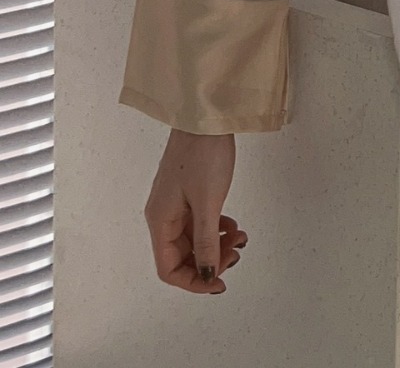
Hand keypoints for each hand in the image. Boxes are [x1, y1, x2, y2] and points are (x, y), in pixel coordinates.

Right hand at [144, 129, 246, 294]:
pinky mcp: (188, 193)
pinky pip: (200, 222)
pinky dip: (216, 228)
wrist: (205, 118)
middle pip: (182, 256)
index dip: (193, 281)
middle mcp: (163, 216)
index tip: (220, 281)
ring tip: (239, 237)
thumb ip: (207, 242)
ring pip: (194, 239)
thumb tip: (206, 275)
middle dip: (209, 261)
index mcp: (160, 221)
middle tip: (236, 253)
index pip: (168, 269)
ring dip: (216, 245)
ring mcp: (176, 204)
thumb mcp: (208, 203)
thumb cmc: (203, 155)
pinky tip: (232, 225)